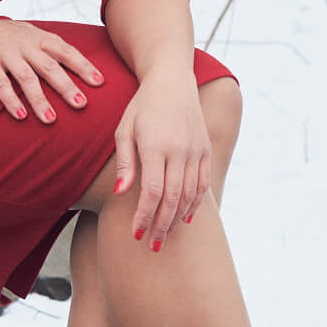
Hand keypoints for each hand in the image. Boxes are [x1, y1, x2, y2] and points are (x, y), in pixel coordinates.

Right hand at [0, 11, 103, 121]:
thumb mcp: (22, 33)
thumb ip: (42, 46)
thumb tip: (69, 61)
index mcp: (35, 36)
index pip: (65, 51)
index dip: (83, 66)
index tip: (99, 82)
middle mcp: (23, 44)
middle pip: (50, 66)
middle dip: (67, 86)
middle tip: (82, 104)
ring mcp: (4, 53)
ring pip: (27, 78)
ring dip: (40, 99)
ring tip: (51, 119)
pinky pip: (0, 83)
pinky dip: (11, 100)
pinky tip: (21, 116)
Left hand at [113, 67, 212, 249]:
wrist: (172, 81)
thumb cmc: (142, 106)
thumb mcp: (125, 129)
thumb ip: (125, 163)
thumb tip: (121, 194)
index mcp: (155, 145)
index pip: (152, 191)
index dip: (144, 216)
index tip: (135, 234)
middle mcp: (179, 149)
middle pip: (172, 198)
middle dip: (161, 226)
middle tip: (152, 246)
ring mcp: (195, 150)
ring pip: (189, 194)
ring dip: (176, 219)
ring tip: (164, 236)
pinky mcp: (205, 149)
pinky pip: (202, 184)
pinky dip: (194, 203)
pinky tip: (184, 217)